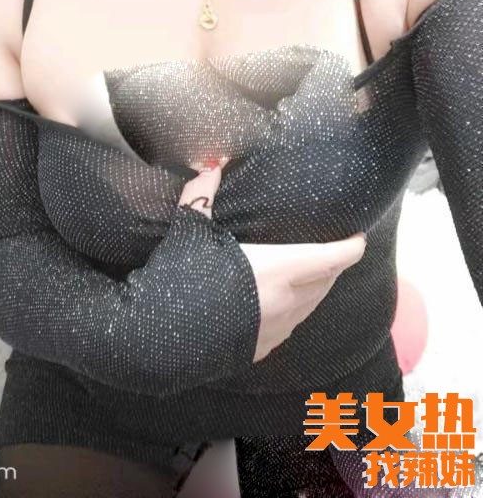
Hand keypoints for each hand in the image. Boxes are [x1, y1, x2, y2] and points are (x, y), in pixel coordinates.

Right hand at [177, 156, 366, 364]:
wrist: (156, 339)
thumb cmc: (180, 279)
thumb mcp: (190, 231)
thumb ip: (203, 195)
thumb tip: (211, 164)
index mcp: (279, 269)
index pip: (333, 258)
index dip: (351, 248)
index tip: (359, 238)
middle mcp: (286, 301)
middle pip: (326, 282)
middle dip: (333, 267)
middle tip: (331, 251)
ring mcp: (275, 330)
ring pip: (310, 307)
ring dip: (316, 290)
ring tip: (309, 275)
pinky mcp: (260, 349)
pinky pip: (289, 327)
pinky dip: (293, 311)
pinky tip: (276, 304)